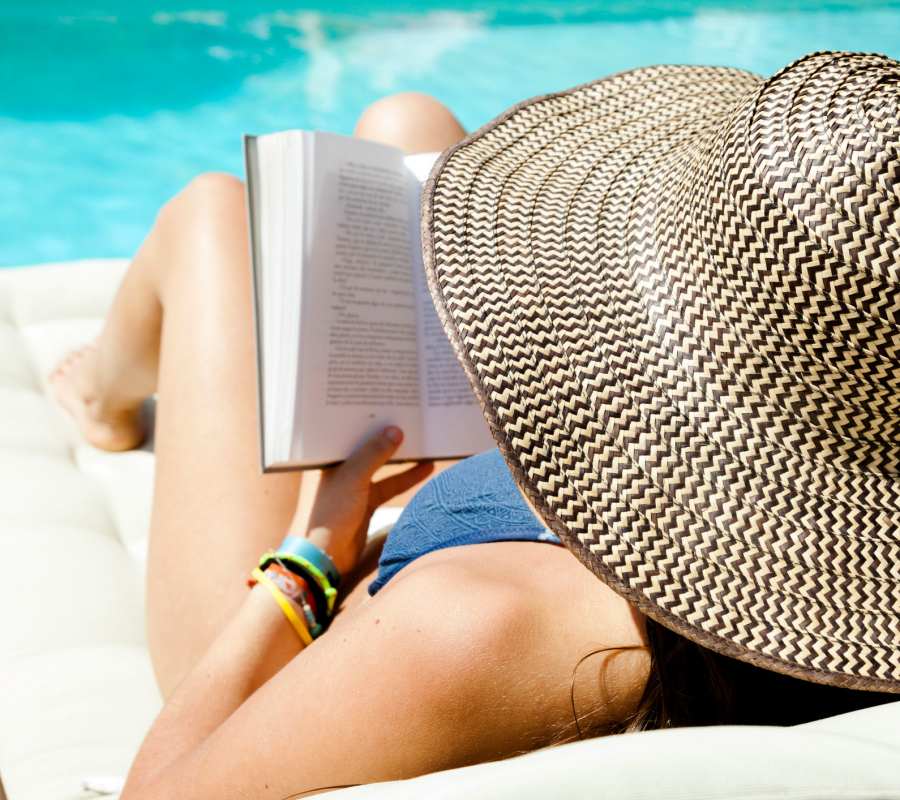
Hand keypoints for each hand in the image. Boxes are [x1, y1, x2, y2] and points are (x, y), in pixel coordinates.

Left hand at [290, 427, 433, 576]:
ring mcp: (353, 485)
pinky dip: (406, 478)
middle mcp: (339, 469)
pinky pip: (389, 484)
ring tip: (425, 441)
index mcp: (327, 458)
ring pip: (381, 465)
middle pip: (366, 446)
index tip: (389, 403)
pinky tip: (425, 469)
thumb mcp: (353, 478)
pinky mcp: (365, 502)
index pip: (348, 431)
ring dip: (401, 457)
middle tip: (411, 417)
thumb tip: (396, 430)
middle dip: (387, 435)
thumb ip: (374, 454)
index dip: (367, 418)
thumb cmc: (330, 512)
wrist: (324, 557)